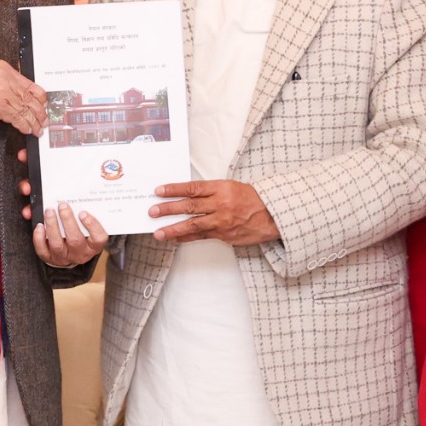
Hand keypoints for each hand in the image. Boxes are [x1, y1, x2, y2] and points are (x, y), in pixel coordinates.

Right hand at [0, 59, 46, 135]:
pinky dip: (23, 125)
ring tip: (36, 129)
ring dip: (32, 122)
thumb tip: (31, 100)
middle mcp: (2, 76)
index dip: (40, 99)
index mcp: (3, 69)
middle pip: (29, 97)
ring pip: (24, 108)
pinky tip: (26, 129)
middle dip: (38, 112)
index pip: (30, 84)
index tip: (44, 107)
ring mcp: (0, 89)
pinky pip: (17, 117)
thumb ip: (11, 88)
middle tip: (43, 121)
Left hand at [15, 150, 107, 267]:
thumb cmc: (79, 227)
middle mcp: (80, 250)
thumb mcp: (87, 215)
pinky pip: (43, 250)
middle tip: (62, 204)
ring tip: (48, 210)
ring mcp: (64, 255)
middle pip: (75, 239)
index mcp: (94, 241)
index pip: (99, 237)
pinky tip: (38, 225)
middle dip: (66, 220)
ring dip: (51, 225)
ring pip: (57, 244)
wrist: (69, 250)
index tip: (84, 212)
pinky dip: (39, 237)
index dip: (92, 225)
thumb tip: (71, 167)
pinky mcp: (49, 257)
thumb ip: (83, 199)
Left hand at [148, 180, 278, 245]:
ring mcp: (222, 221)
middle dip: (168, 209)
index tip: (159, 191)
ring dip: (173, 229)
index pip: (193, 188)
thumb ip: (210, 192)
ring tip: (158, 232)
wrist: (272, 216)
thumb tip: (186, 195)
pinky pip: (201, 236)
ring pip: (193, 225)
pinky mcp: (224, 235)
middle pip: (189, 206)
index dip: (174, 189)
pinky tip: (175, 238)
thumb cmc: (251, 199)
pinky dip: (186, 238)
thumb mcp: (231, 187)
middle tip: (152, 211)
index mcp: (222, 188)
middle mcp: (220, 204)